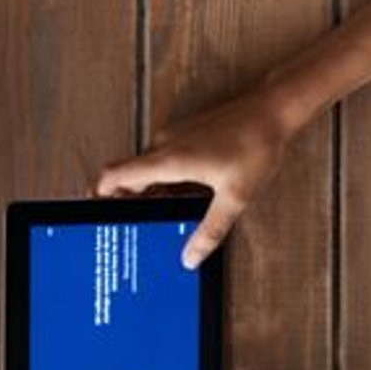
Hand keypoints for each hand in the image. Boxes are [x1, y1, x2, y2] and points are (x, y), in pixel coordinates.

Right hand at [97, 88, 294, 264]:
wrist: (271, 111)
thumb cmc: (254, 147)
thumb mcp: (234, 198)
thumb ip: (209, 230)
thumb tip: (190, 258)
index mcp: (168, 160)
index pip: (115, 174)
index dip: (101, 194)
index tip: (98, 212)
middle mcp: (164, 146)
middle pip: (129, 176)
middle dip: (129, 201)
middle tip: (138, 226)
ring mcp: (174, 138)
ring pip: (149, 170)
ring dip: (152, 192)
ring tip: (165, 215)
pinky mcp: (186, 135)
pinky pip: (164, 160)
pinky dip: (166, 180)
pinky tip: (187, 195)